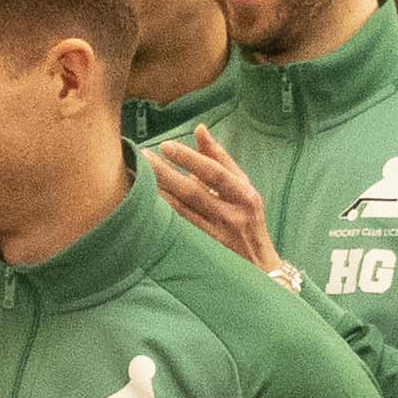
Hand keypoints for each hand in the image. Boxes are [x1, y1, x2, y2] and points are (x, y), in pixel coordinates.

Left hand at [150, 128, 288, 277]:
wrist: (260, 269)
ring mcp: (218, 236)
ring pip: (182, 212)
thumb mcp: (243, 189)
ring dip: (158, 193)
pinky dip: (162, 215)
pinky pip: (179, 230)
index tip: (166, 146)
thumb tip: (199, 129)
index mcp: (245, 195)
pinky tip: (145, 205)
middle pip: (194, 192)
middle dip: (166, 173)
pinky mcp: (205, 251)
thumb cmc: (248, 220)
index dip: (190, 159)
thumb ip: (220, 159)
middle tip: (143, 158)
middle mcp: (233, 215)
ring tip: (137, 176)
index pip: (215, 172)